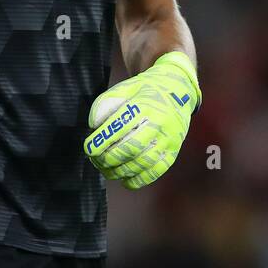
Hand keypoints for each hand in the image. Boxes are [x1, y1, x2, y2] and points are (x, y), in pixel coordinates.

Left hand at [83, 51, 200, 188]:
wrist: (179, 89)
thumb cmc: (146, 90)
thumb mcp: (125, 87)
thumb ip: (105, 103)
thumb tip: (94, 126)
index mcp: (144, 105)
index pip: (119, 126)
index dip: (101, 141)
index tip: (89, 149)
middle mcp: (158, 123)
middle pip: (130, 148)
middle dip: (109, 159)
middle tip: (97, 161)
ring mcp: (168, 139)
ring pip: (142, 163)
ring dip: (120, 172)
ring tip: (107, 171)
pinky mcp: (173, 150)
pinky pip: (156, 171)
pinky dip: (139, 180)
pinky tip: (126, 180)